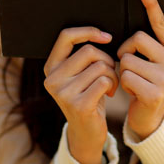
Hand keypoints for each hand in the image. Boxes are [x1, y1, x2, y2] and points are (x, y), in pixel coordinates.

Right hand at [43, 26, 117, 163]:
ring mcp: (63, 93)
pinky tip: (110, 94)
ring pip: (100, 67)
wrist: (87, 132)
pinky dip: (113, 85)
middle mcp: (53, 79)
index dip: (88, 31)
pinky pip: (104, 82)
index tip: (107, 37)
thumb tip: (104, 35)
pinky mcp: (78, 105)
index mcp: (51, 67)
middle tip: (110, 73)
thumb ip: (82, 56)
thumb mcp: (79, 74)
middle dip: (107, 60)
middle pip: (89, 51)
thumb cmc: (88, 95)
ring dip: (112, 75)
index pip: (66, 36)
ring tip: (110, 86)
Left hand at [117, 0, 163, 139]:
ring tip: (134, 81)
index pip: (161, 24)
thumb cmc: (147, 80)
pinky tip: (133, 92)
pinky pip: (126, 76)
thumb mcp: (153, 60)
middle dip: (126, 50)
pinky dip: (124, 84)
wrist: (150, 115)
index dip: (152, 5)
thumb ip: (150, 42)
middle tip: (131, 65)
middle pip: (138, 38)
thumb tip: (142, 7)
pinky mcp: (156, 93)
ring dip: (123, 70)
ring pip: (128, 59)